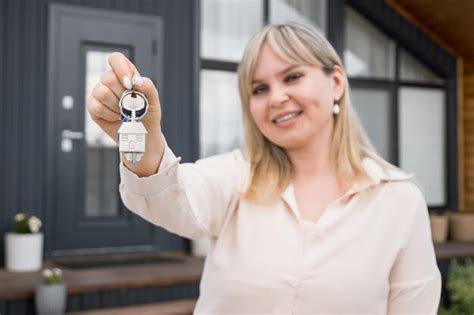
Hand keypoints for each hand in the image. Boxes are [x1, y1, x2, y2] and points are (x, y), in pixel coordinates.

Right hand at [87, 52, 164, 176]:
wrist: (143, 135)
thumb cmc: (148, 115)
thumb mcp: (154, 100)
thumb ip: (148, 87)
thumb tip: (137, 81)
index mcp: (125, 74)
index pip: (116, 59)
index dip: (120, 68)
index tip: (130, 84)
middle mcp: (109, 81)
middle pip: (108, 77)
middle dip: (123, 95)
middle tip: (131, 105)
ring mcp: (99, 93)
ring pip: (102, 92)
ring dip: (117, 106)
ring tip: (124, 113)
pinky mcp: (93, 107)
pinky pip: (96, 107)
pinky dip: (110, 115)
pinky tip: (116, 118)